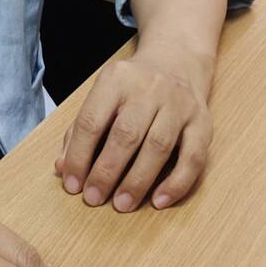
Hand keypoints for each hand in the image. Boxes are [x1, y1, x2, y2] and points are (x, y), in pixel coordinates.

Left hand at [54, 43, 214, 211]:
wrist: (177, 62)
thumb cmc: (131, 89)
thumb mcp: (102, 96)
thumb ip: (80, 131)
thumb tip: (63, 168)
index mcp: (116, 79)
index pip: (92, 121)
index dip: (79, 156)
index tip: (73, 185)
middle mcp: (149, 88)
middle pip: (125, 134)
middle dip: (107, 172)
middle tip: (94, 198)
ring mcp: (179, 104)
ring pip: (158, 147)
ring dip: (138, 181)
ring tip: (122, 204)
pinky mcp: (202, 122)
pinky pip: (193, 157)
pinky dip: (176, 183)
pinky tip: (159, 201)